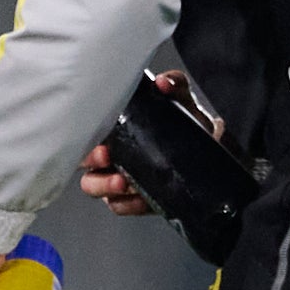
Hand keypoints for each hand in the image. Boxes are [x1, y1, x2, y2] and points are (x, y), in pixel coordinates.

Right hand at [77, 69, 201, 214]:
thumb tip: (162, 83)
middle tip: (109, 159)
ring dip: (105, 187)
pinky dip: (129, 205)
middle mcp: (108, 155)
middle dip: (91, 164)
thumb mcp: (179, 98)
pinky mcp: (133, 199)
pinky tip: (141, 199)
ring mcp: (117, 179)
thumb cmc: (182, 120)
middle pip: (83, 166)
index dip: (85, 140)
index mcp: (111, 129)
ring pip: (94, 188)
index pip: (84, 134)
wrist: (206, 147)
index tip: (101, 143)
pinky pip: (120, 206)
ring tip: (125, 183)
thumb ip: (174, 84)